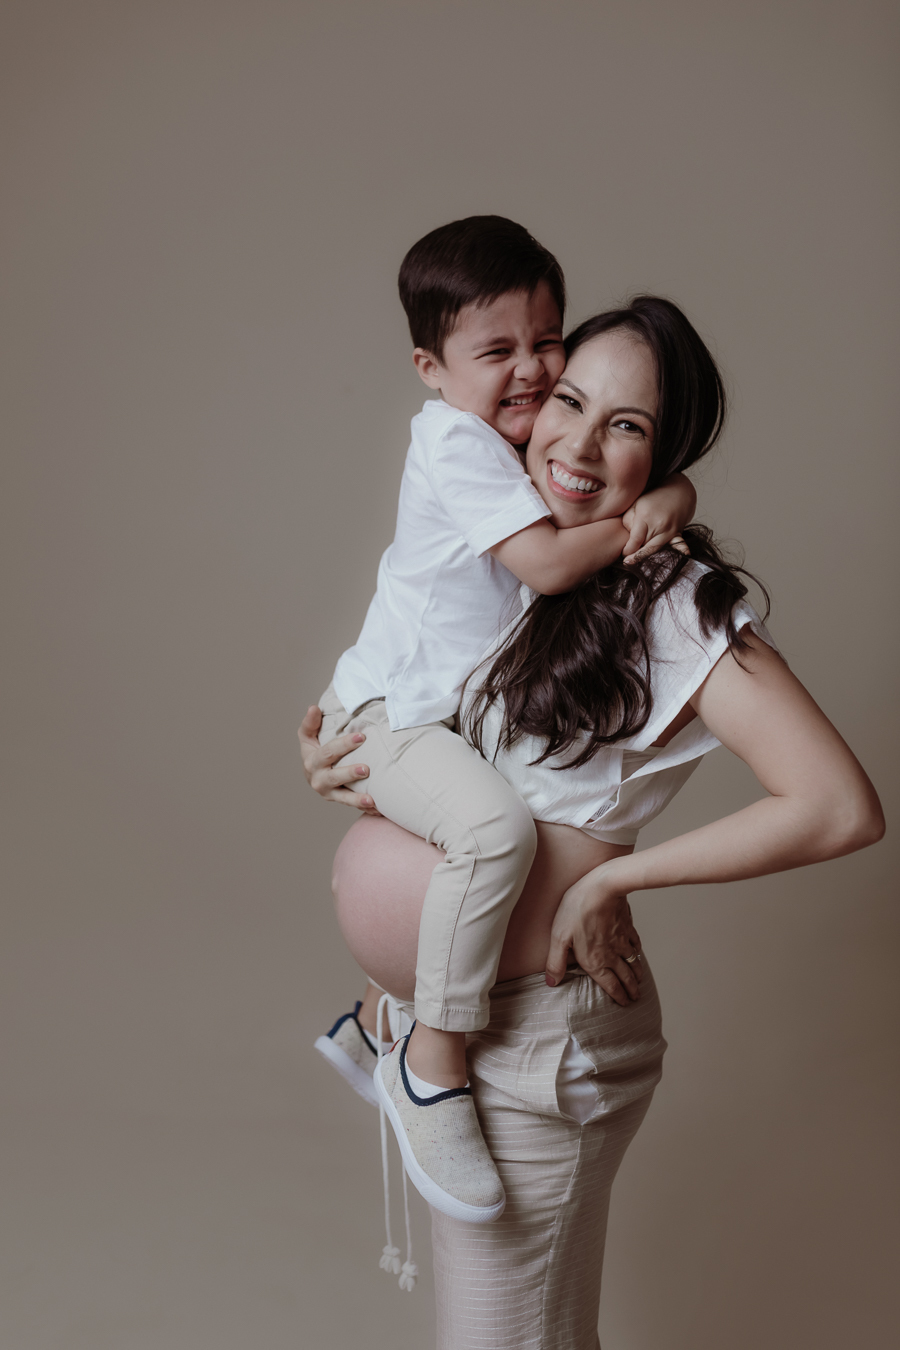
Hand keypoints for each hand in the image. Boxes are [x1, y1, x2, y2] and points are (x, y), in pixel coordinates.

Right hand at [297, 706, 380, 813]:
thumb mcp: (308, 736)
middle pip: (334, 776)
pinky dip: (366, 808)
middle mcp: (319, 779)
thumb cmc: (314, 751)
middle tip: (366, 769)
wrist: (313, 775)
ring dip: (357, 799)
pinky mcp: (339, 800)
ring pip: (343, 797)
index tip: (362, 737)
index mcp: (312, 761)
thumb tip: (313, 708)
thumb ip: (311, 723)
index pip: (328, 752)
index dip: (344, 745)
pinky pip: (353, 805)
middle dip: (350, 773)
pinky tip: (379, 809)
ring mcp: (329, 793)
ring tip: (372, 800)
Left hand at [544, 865, 642, 1005]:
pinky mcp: (627, 926)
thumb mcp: (559, 937)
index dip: (618, 996)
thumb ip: (555, 963)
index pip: (609, 985)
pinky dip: (638, 952)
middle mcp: (611, 955)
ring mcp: (622, 940)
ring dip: (637, 974)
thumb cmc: (577, 910)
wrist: (603, 888)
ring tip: (639, 981)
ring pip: (633, 962)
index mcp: (594, 961)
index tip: (624, 1004)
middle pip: (625, 977)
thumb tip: (551, 983)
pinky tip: (638, 953)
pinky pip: (636, 944)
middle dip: (631, 990)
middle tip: (635, 998)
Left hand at [622, 472, 695, 563]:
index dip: (628, 550)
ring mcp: (670, 530)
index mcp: (645, 517)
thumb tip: (629, 540)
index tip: (624, 555)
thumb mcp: (635, 505)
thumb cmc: (652, 498)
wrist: (676, 490)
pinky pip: (680, 543)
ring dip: (648, 555)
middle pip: (646, 547)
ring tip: (639, 561)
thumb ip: (627, 522)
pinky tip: (686, 553)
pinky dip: (682, 549)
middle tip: (628, 562)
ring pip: (657, 549)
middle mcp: (659, 525)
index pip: (635, 540)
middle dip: (637, 555)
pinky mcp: (678, 532)